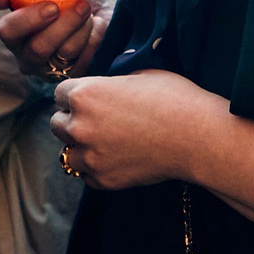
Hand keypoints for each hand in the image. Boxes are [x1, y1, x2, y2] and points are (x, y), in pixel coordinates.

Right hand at [0, 0, 109, 79]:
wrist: (93, 6)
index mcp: (13, 32)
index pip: (8, 31)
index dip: (29, 19)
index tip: (53, 6)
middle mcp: (26, 55)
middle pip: (38, 48)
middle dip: (63, 25)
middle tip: (82, 6)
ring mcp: (49, 68)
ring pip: (66, 51)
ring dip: (83, 26)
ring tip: (89, 11)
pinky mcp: (71, 74)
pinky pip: (85, 58)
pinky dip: (94, 36)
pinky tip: (96, 24)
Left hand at [54, 70, 253, 230]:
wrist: (198, 137)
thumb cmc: (175, 98)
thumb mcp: (140, 74)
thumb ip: (112, 81)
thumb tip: (107, 82)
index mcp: (85, 94)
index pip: (60, 94)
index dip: (75, 95)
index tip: (89, 99)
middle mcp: (79, 126)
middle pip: (56, 124)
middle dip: (73, 120)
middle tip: (97, 121)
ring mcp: (89, 156)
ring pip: (68, 153)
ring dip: (81, 147)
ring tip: (105, 143)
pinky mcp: (103, 180)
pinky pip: (86, 175)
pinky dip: (96, 168)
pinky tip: (116, 158)